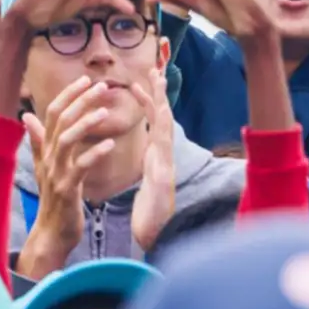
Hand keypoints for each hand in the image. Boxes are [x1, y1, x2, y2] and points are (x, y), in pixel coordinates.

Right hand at [18, 77, 123, 278]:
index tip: (86, 79)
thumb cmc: (54, 199)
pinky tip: (110, 145)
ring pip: (66, 140)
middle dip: (80, 101)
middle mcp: (48, 157)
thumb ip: (38, 141)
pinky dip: (95, 154)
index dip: (68, 94)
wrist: (51, 234)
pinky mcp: (67, 189)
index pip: (53, 113)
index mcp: (46, 149)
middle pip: (60, 121)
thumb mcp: (44, 167)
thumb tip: (26, 116)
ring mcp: (56, 173)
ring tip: (104, 111)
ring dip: (85, 123)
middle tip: (101, 86)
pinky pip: (80, 167)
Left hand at [130, 70, 177, 251]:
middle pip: (161, 118)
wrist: (159, 239)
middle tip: (154, 68)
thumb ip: (150, 170)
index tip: (142, 81)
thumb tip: (149, 156)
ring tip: (157, 78)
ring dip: (161, 100)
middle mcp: (163, 157)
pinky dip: (160, 124)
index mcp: (155, 158)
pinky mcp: (164, 174)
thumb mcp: (148, 188)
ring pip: (165, 125)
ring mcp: (166, 164)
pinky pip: (162, 145)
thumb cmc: (151, 218)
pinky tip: (158, 109)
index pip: (152, 124)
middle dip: (158, 93)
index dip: (149, 102)